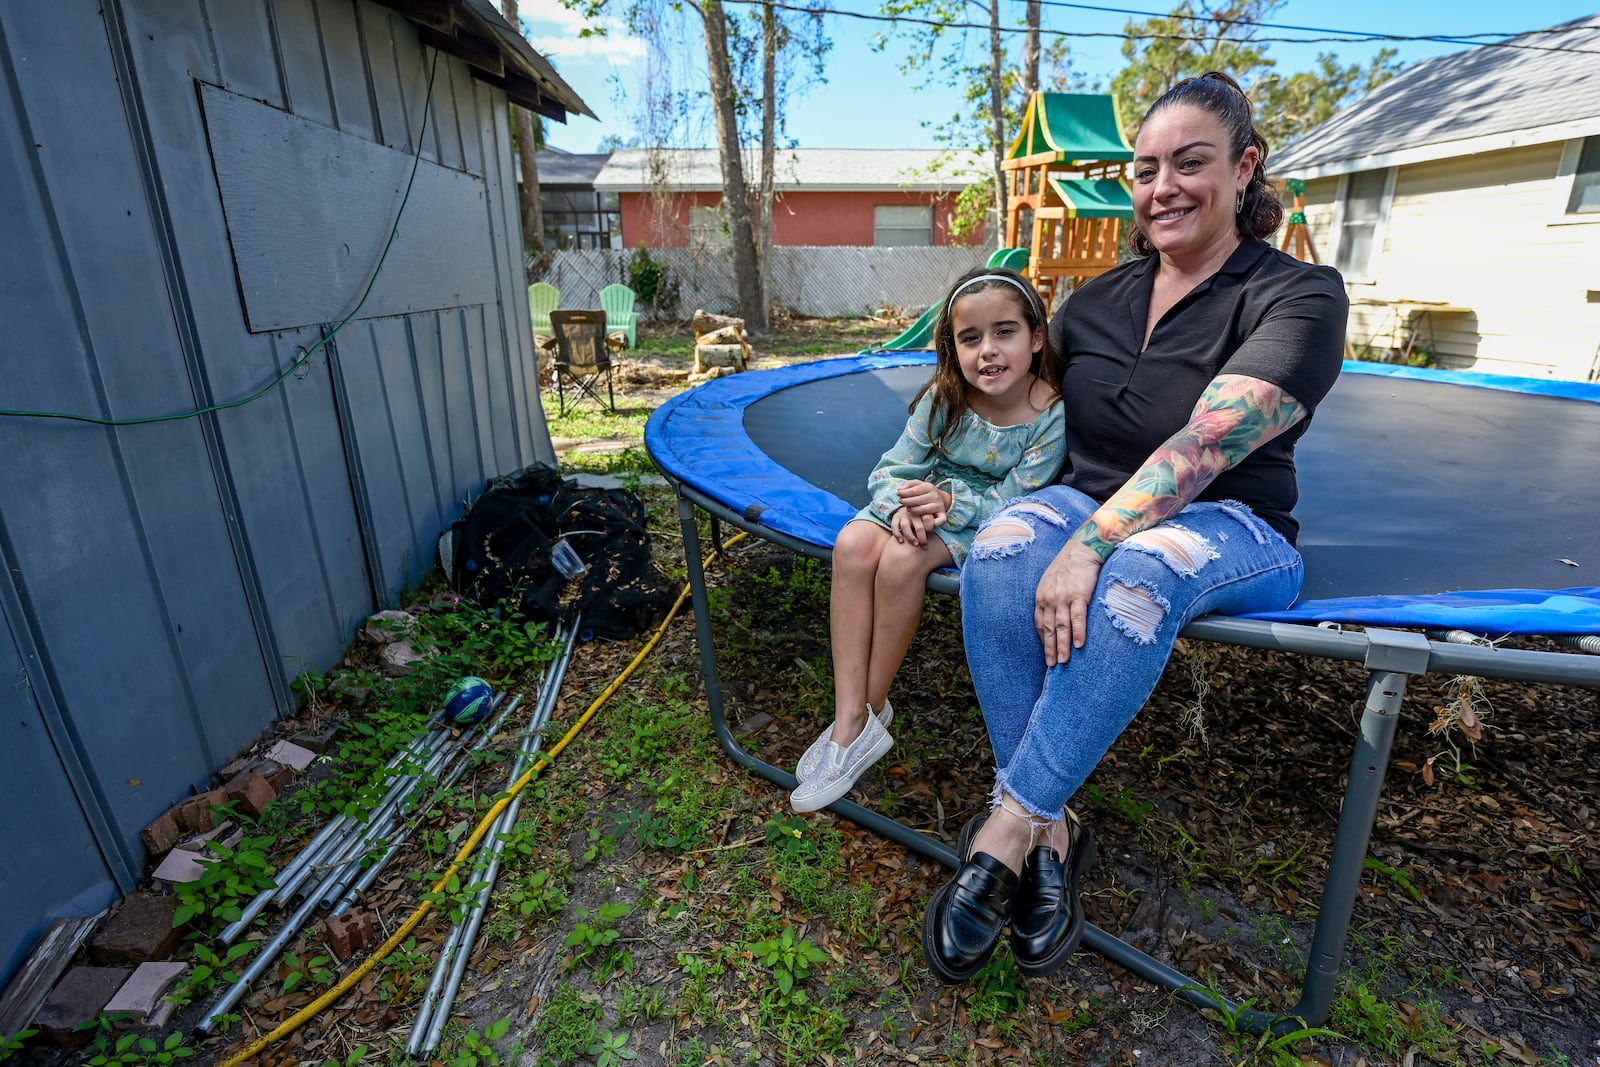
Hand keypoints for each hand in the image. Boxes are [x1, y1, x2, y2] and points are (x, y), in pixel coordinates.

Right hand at [890, 505, 934, 546]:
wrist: (911, 505)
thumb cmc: (924, 515)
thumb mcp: (931, 515)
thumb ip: (936, 520)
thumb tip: (940, 524)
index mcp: (924, 510)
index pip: (928, 521)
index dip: (930, 530)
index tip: (930, 536)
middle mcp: (914, 512)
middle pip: (919, 527)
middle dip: (922, 538)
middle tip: (924, 547)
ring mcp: (904, 515)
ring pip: (906, 527)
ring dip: (910, 537)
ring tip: (915, 544)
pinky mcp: (896, 517)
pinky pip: (894, 526)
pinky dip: (897, 535)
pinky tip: (901, 542)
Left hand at [897, 480, 949, 527]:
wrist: (939, 498)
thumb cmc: (923, 492)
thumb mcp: (916, 485)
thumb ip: (908, 485)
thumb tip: (900, 490)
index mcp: (929, 487)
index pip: (915, 490)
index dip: (904, 493)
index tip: (898, 494)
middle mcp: (935, 496)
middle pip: (919, 500)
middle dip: (907, 501)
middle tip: (900, 501)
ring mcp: (939, 506)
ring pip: (926, 509)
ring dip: (914, 510)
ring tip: (907, 509)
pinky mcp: (943, 515)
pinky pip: (939, 520)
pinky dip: (932, 522)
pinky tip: (922, 521)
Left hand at [1035, 540, 1104, 666]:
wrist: (1082, 549)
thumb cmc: (1068, 565)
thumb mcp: (1051, 581)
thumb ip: (1049, 597)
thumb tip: (1052, 613)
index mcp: (1041, 596)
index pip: (1039, 623)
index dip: (1042, 640)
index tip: (1046, 653)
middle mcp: (1049, 598)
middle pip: (1048, 628)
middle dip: (1050, 648)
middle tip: (1053, 665)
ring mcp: (1063, 597)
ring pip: (1061, 626)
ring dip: (1062, 645)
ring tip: (1064, 661)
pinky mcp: (1079, 595)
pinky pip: (1077, 618)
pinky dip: (1078, 632)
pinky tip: (1079, 645)